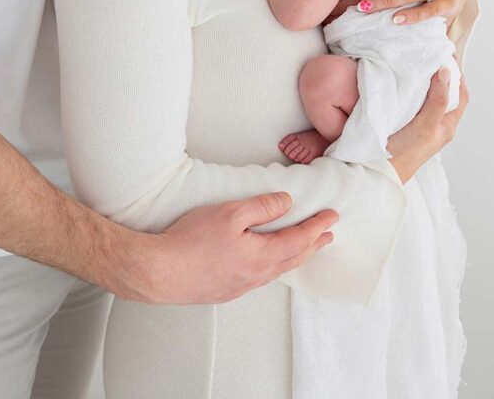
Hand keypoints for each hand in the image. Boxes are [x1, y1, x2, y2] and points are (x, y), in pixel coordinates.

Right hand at [143, 193, 337, 304]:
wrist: (161, 273)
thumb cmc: (190, 243)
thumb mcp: (230, 213)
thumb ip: (261, 207)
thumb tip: (286, 203)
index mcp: (261, 256)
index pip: (298, 239)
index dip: (317, 226)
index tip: (332, 217)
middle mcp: (256, 275)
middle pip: (293, 258)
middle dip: (313, 244)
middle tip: (328, 236)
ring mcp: (241, 286)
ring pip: (278, 270)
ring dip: (295, 256)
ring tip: (303, 248)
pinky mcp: (226, 290)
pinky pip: (261, 277)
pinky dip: (275, 266)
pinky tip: (267, 262)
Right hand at [388, 68, 468, 182]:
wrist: (380, 170)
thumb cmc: (405, 154)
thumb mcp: (425, 125)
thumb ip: (437, 101)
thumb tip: (446, 73)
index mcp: (447, 126)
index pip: (461, 96)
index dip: (458, 76)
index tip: (447, 58)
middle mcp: (436, 125)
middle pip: (446, 95)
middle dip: (441, 76)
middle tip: (430, 58)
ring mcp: (421, 125)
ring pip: (429, 98)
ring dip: (426, 83)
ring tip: (417, 67)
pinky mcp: (406, 124)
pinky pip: (414, 103)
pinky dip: (412, 91)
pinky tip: (403, 84)